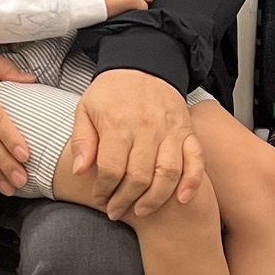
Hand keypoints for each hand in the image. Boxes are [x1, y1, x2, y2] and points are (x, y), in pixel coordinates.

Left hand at [67, 68, 203, 221]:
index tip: (100, 199)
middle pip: (138, 177)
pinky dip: (192, 182)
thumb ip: (82, 141)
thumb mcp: (86, 109)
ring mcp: (170, 131)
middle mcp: (146, 128)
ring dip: (154, 199)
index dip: (104, 190)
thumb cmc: (111, 91)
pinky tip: (183, 199)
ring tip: (141, 210)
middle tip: (116, 211)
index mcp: (118, 124)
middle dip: (125, 200)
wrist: (143, 64)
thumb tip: (79, 171)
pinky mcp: (187, 132)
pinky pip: (196, 160)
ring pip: (167, 174)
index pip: (111, 169)